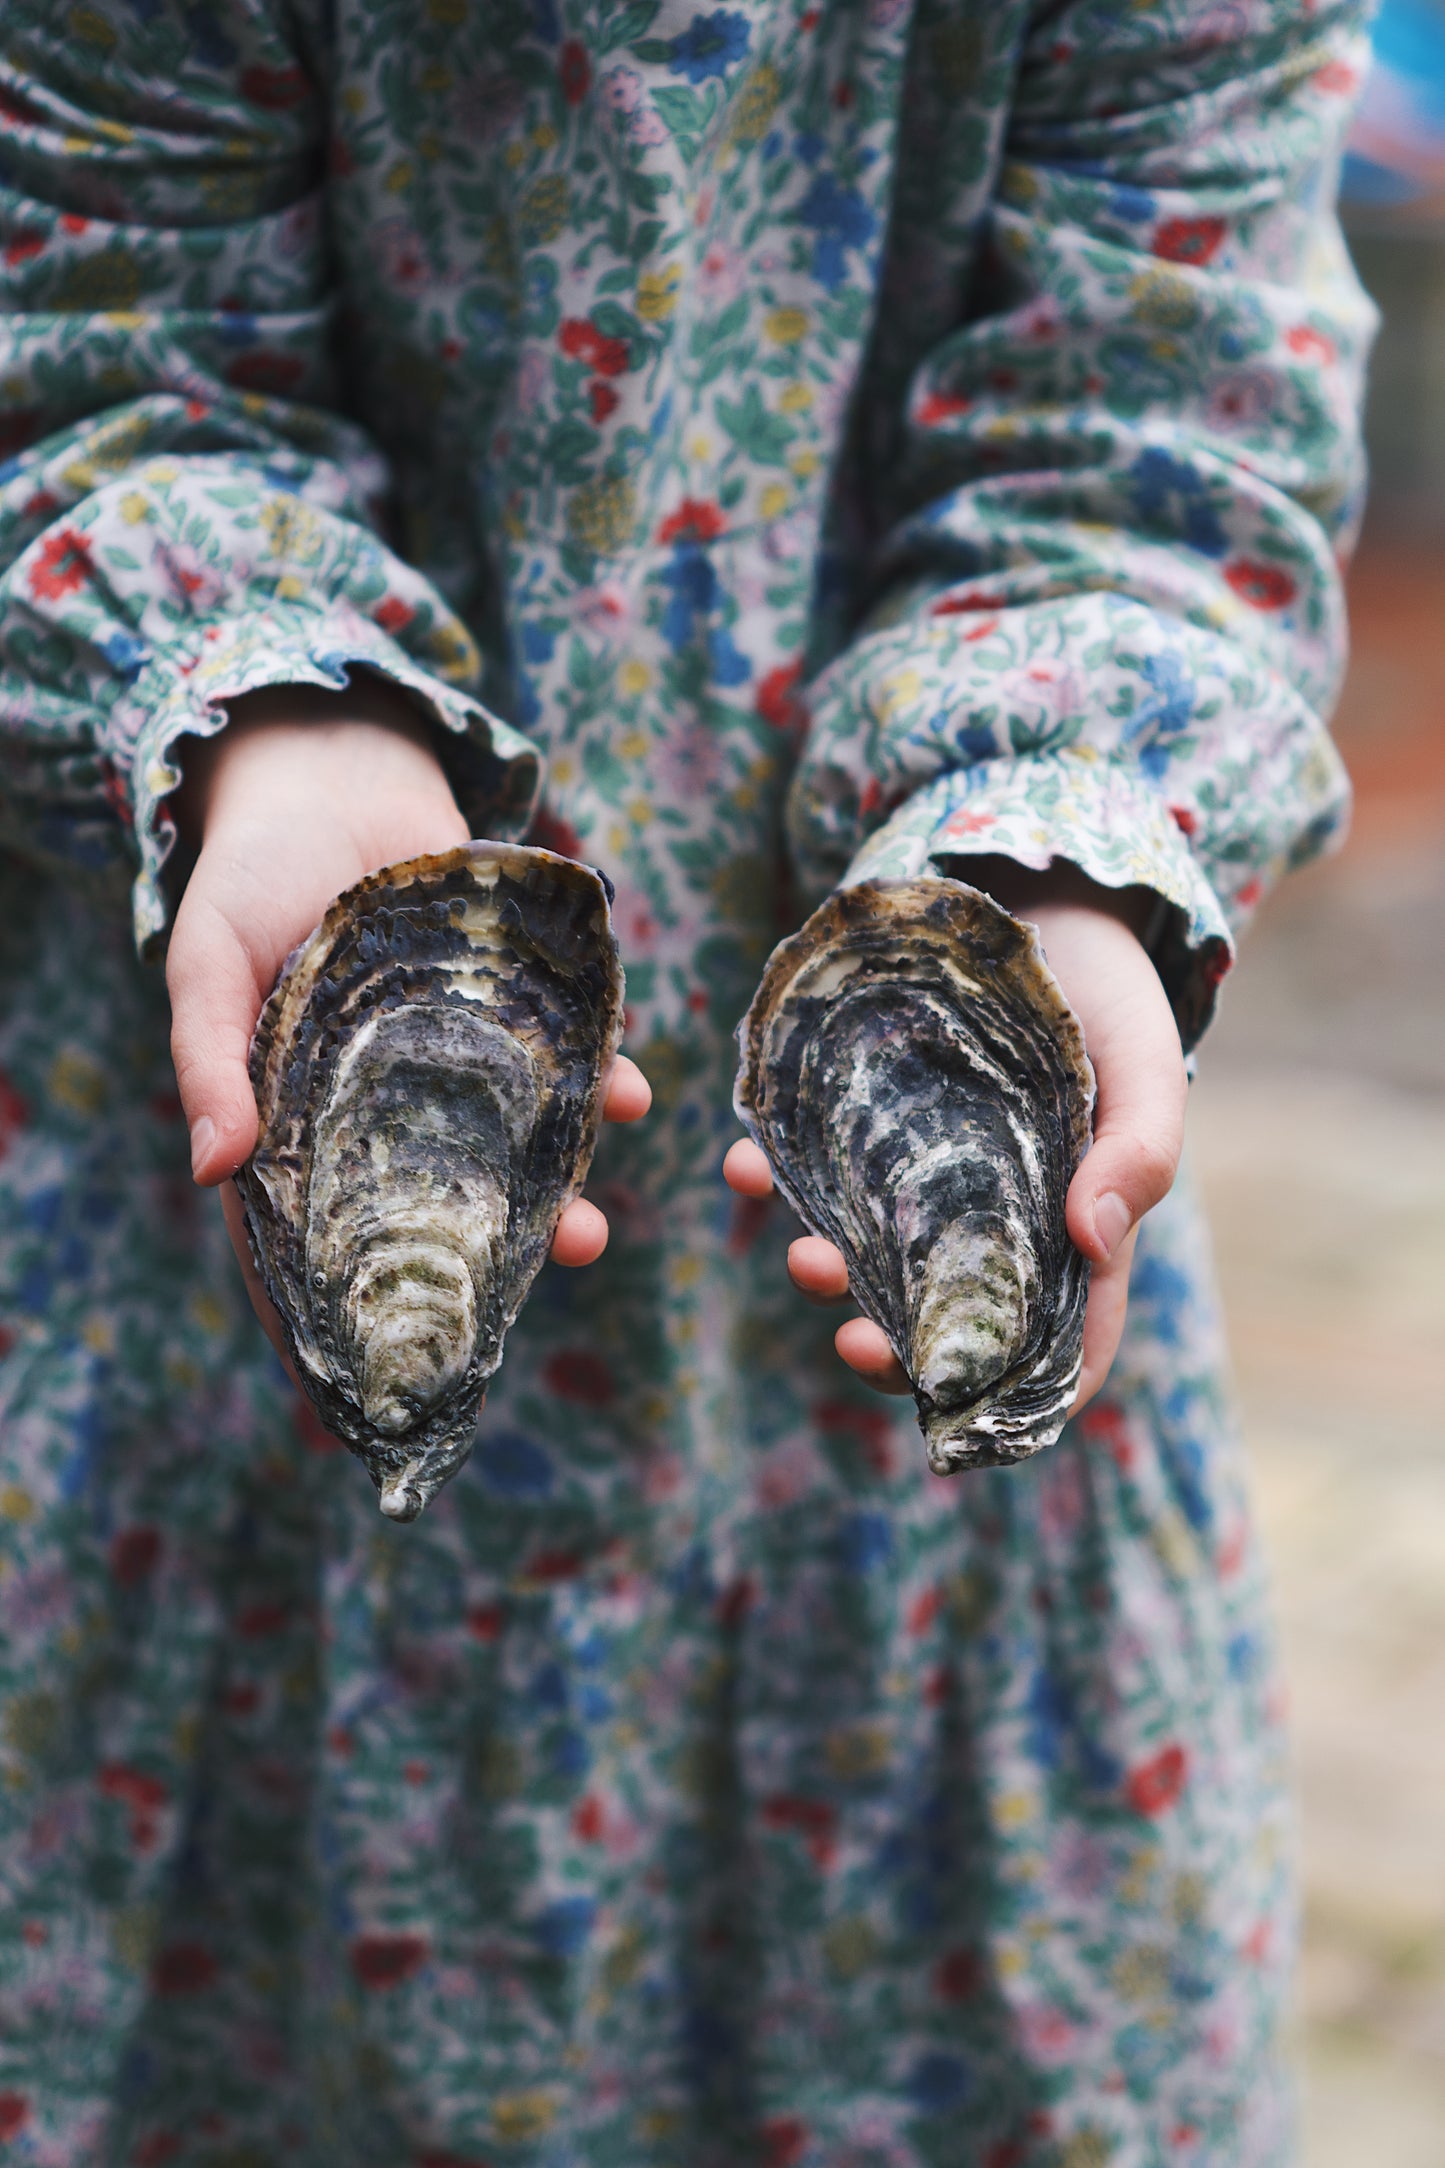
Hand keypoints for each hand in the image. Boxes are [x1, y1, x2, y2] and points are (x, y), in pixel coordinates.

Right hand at [166, 675, 649, 1370]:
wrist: (331, 768)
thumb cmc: (252, 873)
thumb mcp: (209, 959)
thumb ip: (213, 1059)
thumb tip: (217, 1169)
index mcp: (301, 1117)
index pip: (316, 1239)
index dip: (340, 1315)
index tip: (379, 1390)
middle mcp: (387, 1104)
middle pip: (439, 1206)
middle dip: (491, 1255)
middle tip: (544, 1279)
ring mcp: (455, 1057)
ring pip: (512, 1146)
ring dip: (559, 1188)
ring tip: (596, 1226)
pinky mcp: (509, 1001)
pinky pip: (560, 1055)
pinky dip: (596, 1076)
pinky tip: (628, 1094)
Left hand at [724, 860, 1186, 1416]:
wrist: (1039, 897)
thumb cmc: (1111, 996)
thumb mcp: (1143, 1064)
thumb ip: (1138, 1151)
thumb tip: (1094, 1240)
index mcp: (1075, 1232)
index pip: (1061, 1351)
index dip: (1013, 1401)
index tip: (951, 1410)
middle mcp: (994, 1222)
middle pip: (947, 1322)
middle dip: (892, 1347)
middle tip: (850, 1340)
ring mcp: (926, 1176)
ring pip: (872, 1258)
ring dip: (831, 1272)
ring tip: (799, 1252)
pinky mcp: (869, 1124)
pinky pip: (818, 1170)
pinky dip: (777, 1177)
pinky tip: (746, 1162)